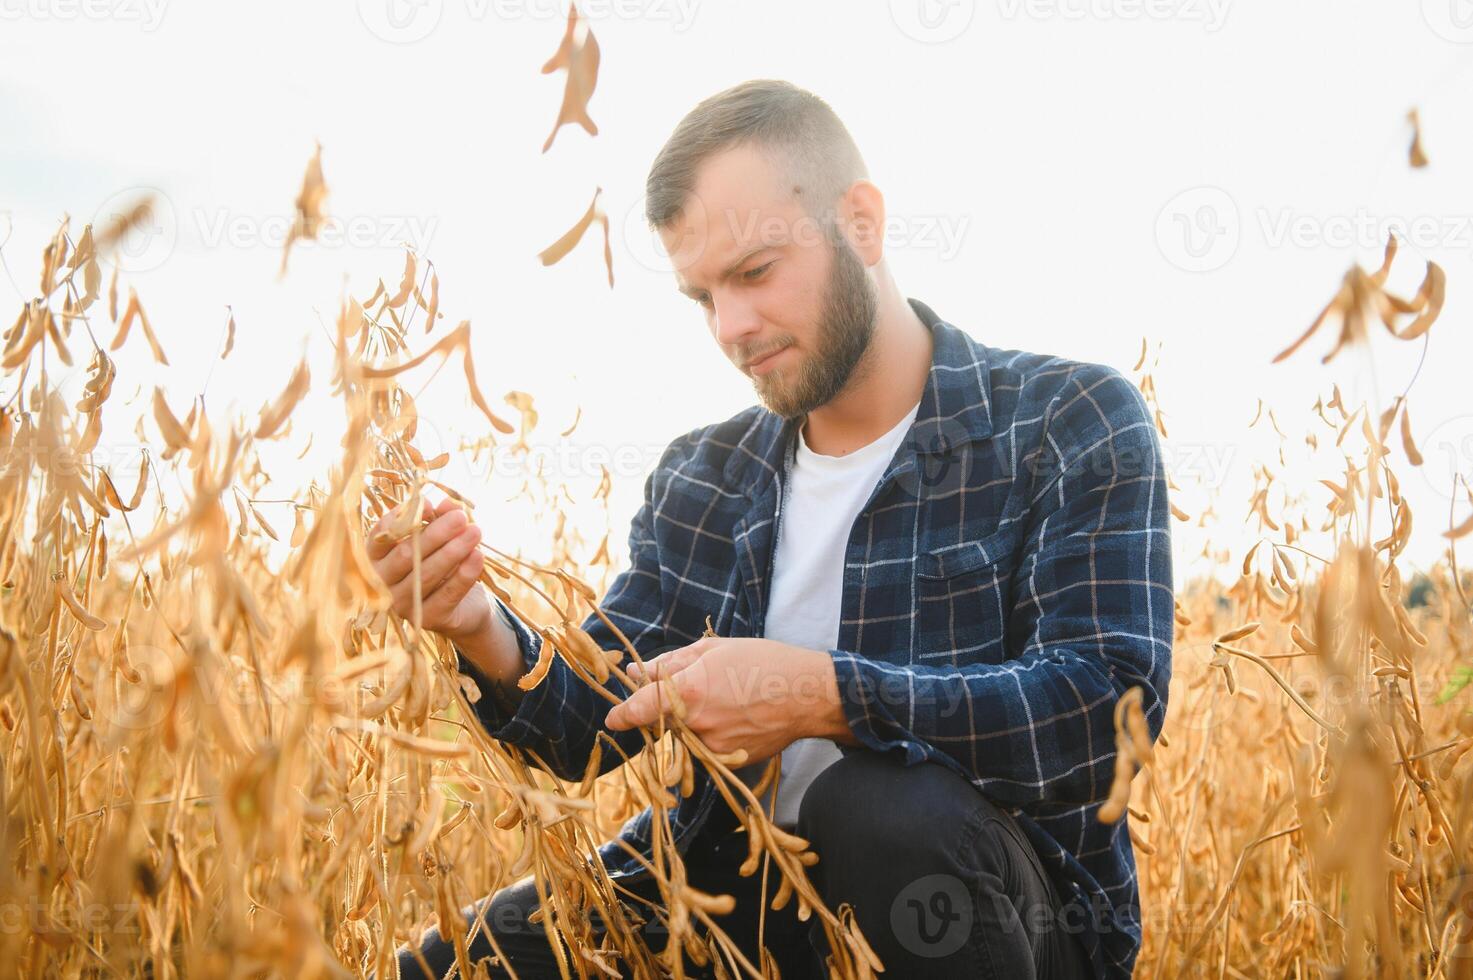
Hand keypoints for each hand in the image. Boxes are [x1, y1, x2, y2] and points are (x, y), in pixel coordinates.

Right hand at [366, 497, 489, 641]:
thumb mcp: (441, 538)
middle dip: (436, 533)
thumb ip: (440, 518)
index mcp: (376, 559)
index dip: (402, 518)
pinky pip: (447, 593)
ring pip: (426, 573)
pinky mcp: (428, 619)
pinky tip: (477, 556)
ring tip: (475, 532)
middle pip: (406, 554)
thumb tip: (448, 504)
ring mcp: (402, 605)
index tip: (428, 504)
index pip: (380, 536)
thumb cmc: (443, 564)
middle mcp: (382, 585)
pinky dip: (464, 573)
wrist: (464, 606)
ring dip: (453, 550)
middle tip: (460, 517)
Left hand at [604, 637, 843, 762]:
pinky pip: (708, 750)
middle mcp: (697, 725)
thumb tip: (637, 673)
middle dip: (671, 711)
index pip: (640, 710)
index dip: (622, 715)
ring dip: (695, 723)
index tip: (613, 718)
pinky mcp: (728, 762)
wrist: (808, 695)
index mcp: (689, 692)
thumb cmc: (763, 662)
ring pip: (688, 738)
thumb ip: (670, 663)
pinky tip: (740, 718)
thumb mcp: (714, 650)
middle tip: (700, 692)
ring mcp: (713, 747)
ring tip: (729, 702)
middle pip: (665, 724)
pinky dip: (715, 736)